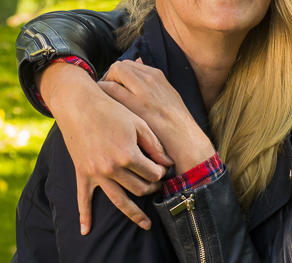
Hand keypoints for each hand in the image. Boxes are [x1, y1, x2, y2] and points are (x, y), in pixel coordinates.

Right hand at [38, 62, 172, 233]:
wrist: (80, 106)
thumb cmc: (113, 111)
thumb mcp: (139, 123)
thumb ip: (154, 145)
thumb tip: (168, 163)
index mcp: (128, 154)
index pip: (153, 173)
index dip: (162, 173)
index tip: (165, 169)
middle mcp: (112, 168)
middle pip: (139, 188)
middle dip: (153, 188)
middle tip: (159, 186)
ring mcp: (96, 174)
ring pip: (118, 200)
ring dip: (133, 214)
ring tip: (145, 224)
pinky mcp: (83, 174)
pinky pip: (83, 200)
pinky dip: (85, 216)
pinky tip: (86, 230)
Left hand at [100, 59, 215, 176]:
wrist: (182, 138)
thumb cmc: (174, 121)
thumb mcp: (167, 94)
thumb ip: (151, 81)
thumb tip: (138, 62)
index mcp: (157, 75)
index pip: (129, 64)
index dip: (117, 75)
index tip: (114, 88)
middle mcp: (149, 78)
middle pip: (119, 66)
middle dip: (109, 77)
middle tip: (106, 95)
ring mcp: (142, 90)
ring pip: (113, 73)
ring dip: (103, 84)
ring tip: (104, 101)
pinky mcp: (134, 104)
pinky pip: (109, 89)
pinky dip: (101, 93)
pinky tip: (103, 108)